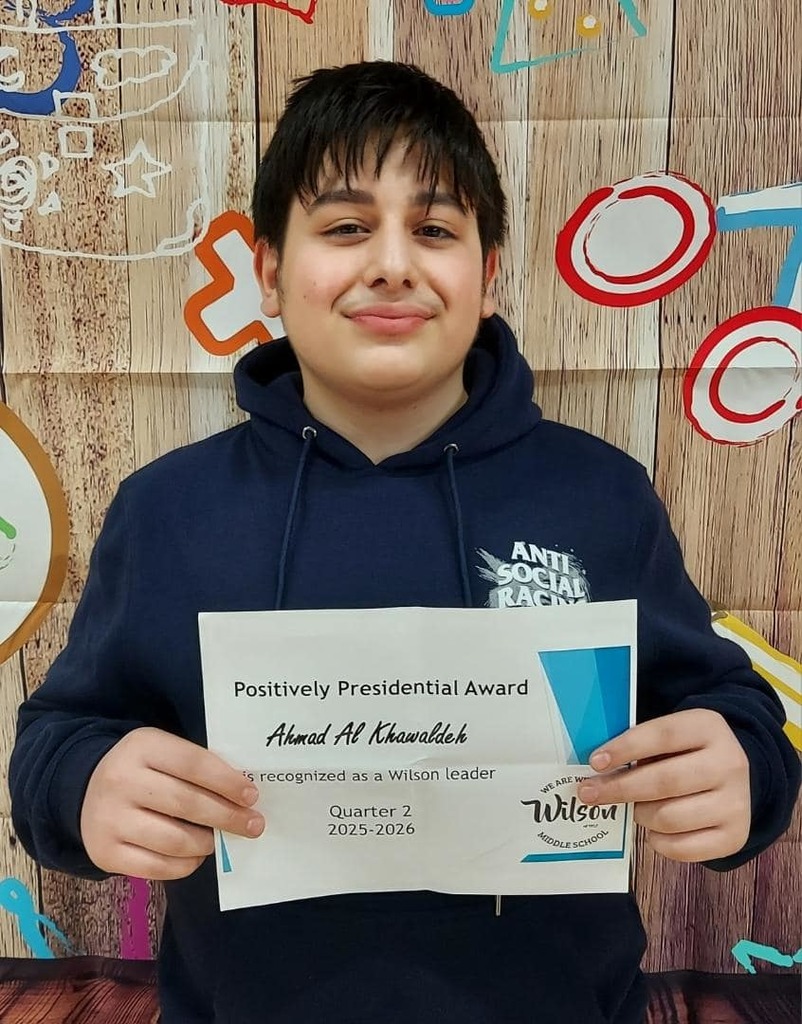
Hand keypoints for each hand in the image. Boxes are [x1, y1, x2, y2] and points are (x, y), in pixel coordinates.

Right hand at [80, 727, 264, 879]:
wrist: (84, 788)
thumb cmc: (142, 769)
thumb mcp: (163, 751)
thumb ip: (197, 767)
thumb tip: (242, 797)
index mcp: (142, 746)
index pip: (194, 764)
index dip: (227, 781)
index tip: (252, 796)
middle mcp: (121, 781)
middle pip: (187, 803)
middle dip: (227, 817)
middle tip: (253, 825)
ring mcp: (109, 819)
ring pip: (174, 840)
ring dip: (207, 843)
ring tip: (219, 840)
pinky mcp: (104, 852)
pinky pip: (156, 867)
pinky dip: (185, 864)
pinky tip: (196, 855)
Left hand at [577, 709, 749, 861]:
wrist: (737, 778)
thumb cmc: (686, 754)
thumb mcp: (670, 736)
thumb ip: (640, 746)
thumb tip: (598, 770)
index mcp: (708, 727)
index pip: (663, 734)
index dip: (626, 748)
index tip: (595, 762)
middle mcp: (729, 764)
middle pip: (665, 781)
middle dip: (619, 789)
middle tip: (588, 794)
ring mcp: (736, 802)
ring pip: (670, 817)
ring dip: (641, 815)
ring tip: (634, 809)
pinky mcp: (735, 836)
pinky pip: (683, 848)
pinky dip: (658, 842)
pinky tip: (653, 830)